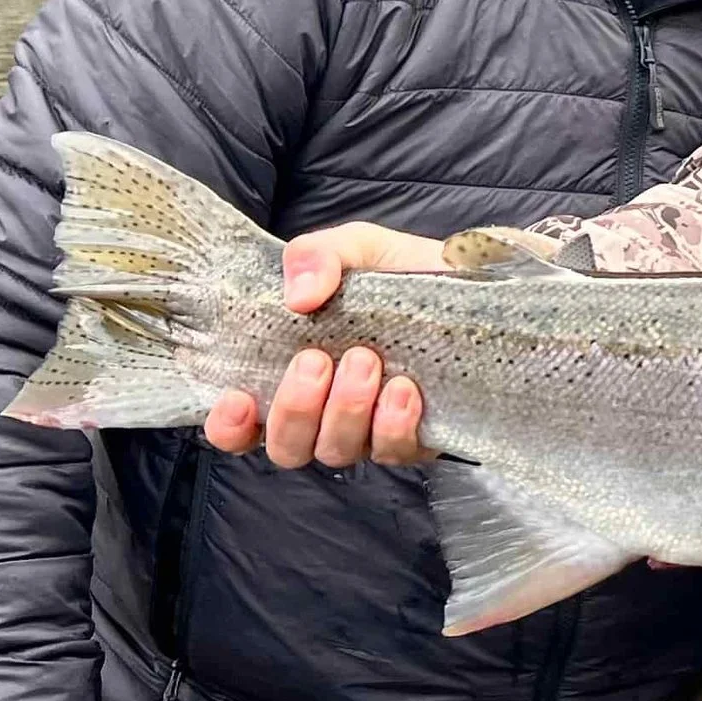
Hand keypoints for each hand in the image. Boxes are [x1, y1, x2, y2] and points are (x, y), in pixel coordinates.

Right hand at [200, 222, 446, 468]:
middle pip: (287, 447)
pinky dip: (393, 424)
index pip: (242, 427)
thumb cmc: (399, 272)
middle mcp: (325, 412)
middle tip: (316, 360)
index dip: (229, 427)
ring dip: (346, 409)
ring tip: (366, 360)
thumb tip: (299, 295)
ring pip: (336, 451)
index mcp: (292, 374)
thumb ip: (317, 257)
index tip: (237, 397)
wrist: (472, 282)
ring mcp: (369, 431)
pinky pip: (394, 452)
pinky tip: (403, 388)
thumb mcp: (356, 248)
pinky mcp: (416, 438)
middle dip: (294, 408)